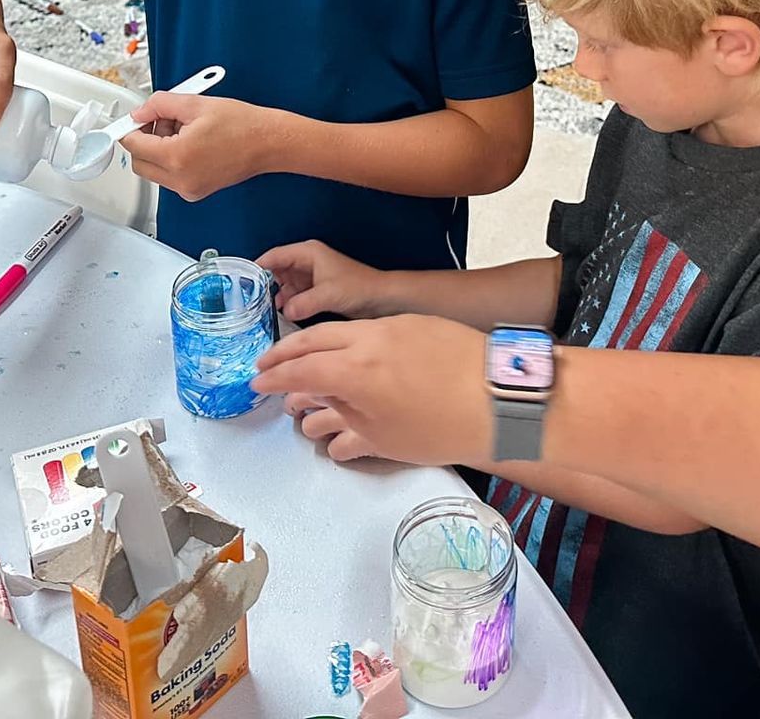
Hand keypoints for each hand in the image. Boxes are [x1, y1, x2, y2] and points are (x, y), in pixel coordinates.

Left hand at [117, 92, 276, 201]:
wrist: (269, 143)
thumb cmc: (243, 125)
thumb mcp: (195, 104)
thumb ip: (160, 105)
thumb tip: (141, 111)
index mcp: (177, 157)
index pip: (134, 146)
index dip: (130, 128)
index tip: (131, 119)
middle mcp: (180, 179)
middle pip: (140, 163)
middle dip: (144, 140)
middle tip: (160, 119)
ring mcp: (189, 189)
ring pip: (154, 170)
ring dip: (158, 149)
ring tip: (183, 128)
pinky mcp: (196, 191)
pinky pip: (170, 176)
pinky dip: (172, 158)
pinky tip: (191, 141)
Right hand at [253, 314, 491, 465]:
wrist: (501, 398)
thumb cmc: (442, 429)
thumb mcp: (383, 436)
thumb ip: (345, 415)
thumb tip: (323, 405)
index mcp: (353, 370)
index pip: (300, 370)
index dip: (276, 379)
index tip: (258, 384)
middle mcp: (368, 339)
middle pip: (315, 339)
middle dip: (286, 352)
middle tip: (267, 365)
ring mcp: (395, 326)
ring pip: (343, 330)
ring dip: (317, 343)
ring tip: (303, 358)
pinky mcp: (418, 323)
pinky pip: (372, 328)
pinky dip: (351, 340)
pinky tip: (350, 352)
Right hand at [257, 239, 390, 321]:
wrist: (381, 299)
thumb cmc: (357, 288)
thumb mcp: (327, 295)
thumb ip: (302, 303)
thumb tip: (284, 311)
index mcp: (308, 252)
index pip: (275, 256)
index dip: (258, 266)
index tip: (241, 281)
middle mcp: (307, 260)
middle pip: (277, 269)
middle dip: (266, 283)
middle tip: (249, 300)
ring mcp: (311, 274)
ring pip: (285, 283)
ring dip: (278, 295)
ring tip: (263, 310)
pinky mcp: (316, 288)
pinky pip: (295, 293)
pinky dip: (289, 301)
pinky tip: (282, 313)